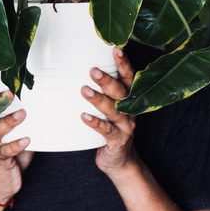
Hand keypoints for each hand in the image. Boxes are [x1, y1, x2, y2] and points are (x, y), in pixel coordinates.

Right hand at [0, 62, 32, 203]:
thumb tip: (43, 94)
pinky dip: (16, 145)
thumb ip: (24, 114)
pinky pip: (5, 151)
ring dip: (8, 120)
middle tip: (9, 89)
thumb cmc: (11, 153)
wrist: (1, 184)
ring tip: (22, 113)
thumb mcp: (17, 130)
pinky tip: (27, 140)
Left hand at [82, 48, 137, 174]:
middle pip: (121, 92)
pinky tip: (84, 117)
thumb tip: (79, 69)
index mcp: (130, 99)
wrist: (119, 160)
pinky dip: (95, 123)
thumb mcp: (110, 108)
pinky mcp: (117, 140)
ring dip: (98, 99)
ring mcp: (125, 126)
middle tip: (93, 71)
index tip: (115, 49)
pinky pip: (106, 130)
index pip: (129, 78)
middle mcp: (130, 110)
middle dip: (108, 80)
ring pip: (113, 110)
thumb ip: (103, 91)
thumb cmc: (111, 128)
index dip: (124, 64)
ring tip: (84, 90)